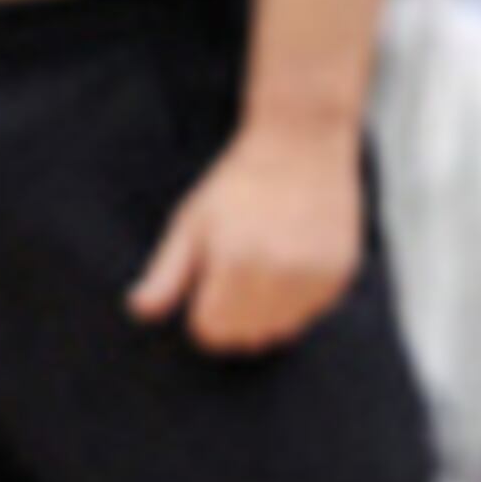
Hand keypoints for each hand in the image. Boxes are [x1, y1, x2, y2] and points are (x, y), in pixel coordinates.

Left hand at [126, 125, 362, 354]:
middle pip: (248, 337)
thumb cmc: (240, 182)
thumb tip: (139, 310)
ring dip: (266, 312)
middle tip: (233, 278)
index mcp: (236, 262)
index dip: (202, 314)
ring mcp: (316, 275)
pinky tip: (292, 263)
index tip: (206, 287)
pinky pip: (311, 313)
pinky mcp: (341, 273)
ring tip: (263, 269)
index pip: (212, 330)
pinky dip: (297, 300)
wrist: (303, 145)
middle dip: (233, 317)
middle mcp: (280, 273)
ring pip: (281, 330)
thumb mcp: (191, 223)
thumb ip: (166, 273)